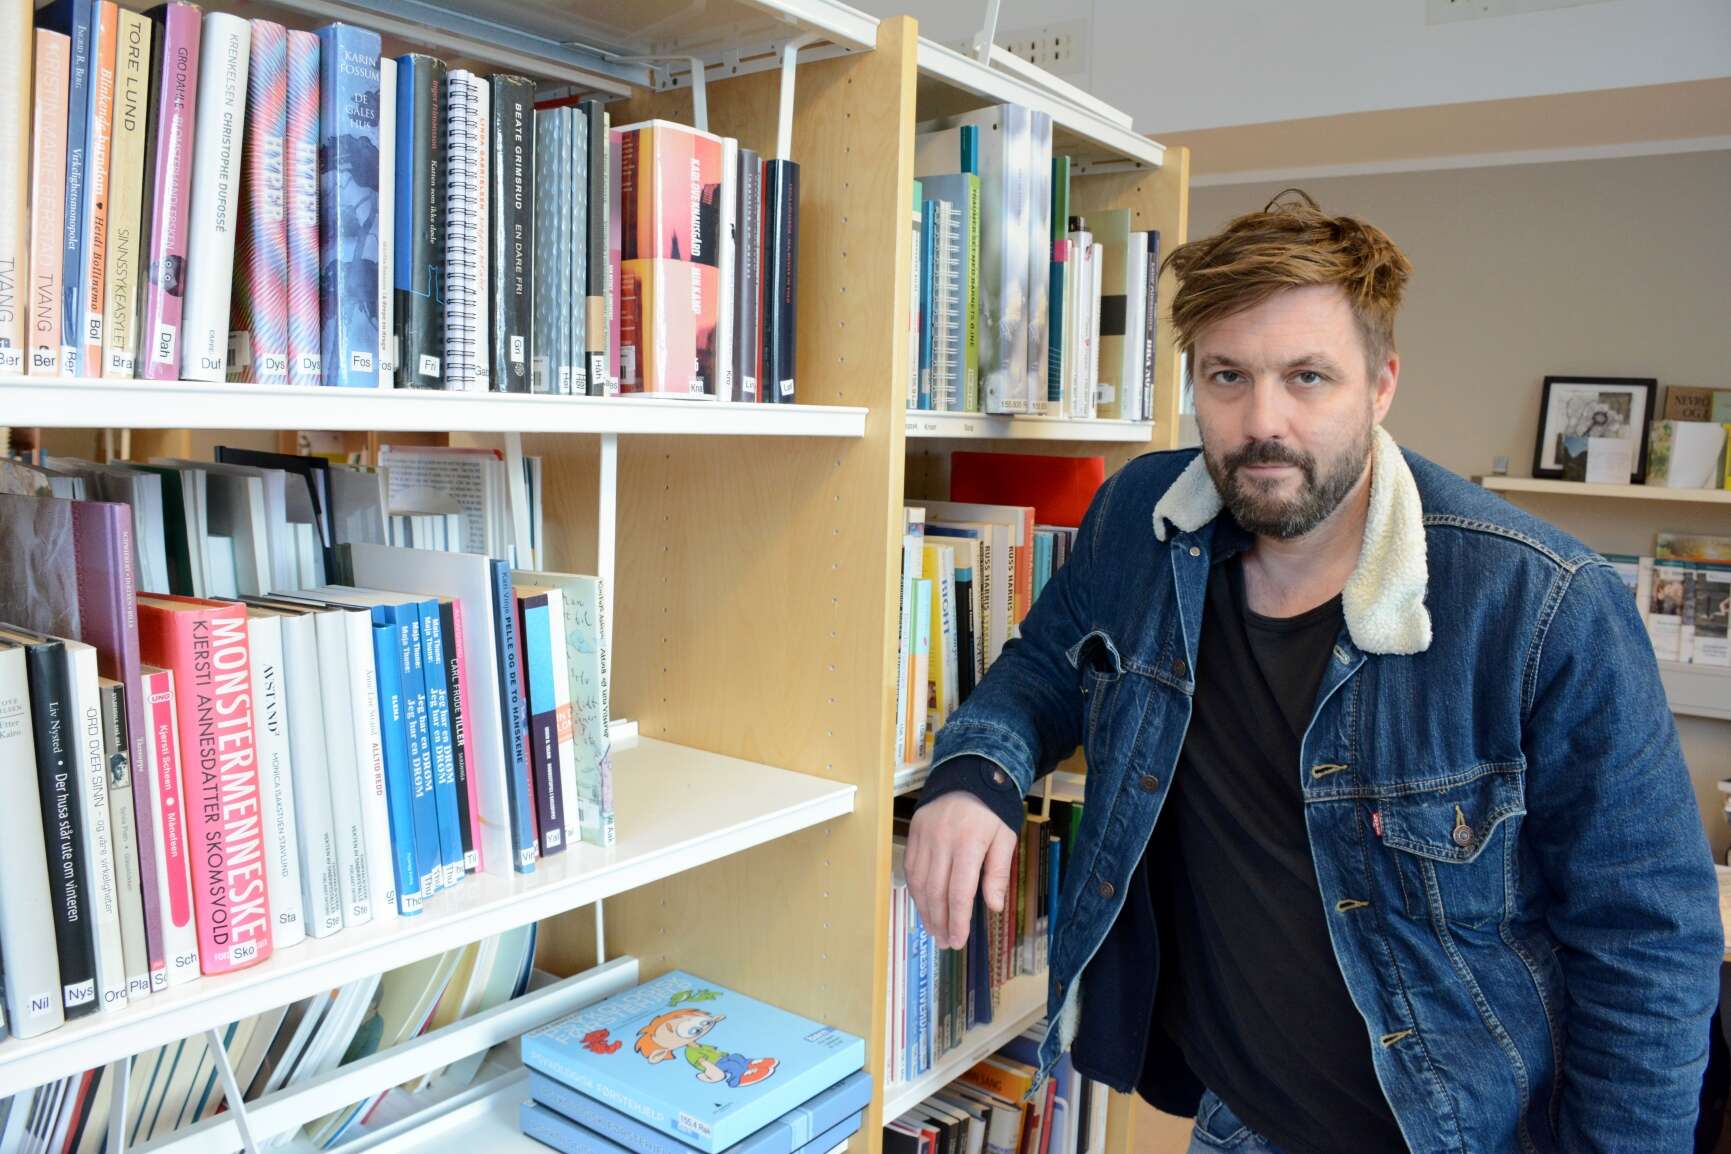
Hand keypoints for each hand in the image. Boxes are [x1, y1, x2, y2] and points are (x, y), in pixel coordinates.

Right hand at [906, 792, 1018, 950]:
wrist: (969, 772)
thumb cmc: (993, 809)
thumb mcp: (1005, 837)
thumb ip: (997, 873)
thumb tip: (993, 907)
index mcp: (968, 843)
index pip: (959, 892)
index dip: (958, 920)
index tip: (958, 940)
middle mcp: (942, 841)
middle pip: (936, 891)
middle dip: (940, 921)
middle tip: (945, 942)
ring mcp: (924, 836)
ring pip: (919, 882)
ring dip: (925, 910)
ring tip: (934, 929)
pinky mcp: (914, 832)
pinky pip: (911, 867)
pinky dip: (915, 890)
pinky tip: (922, 904)